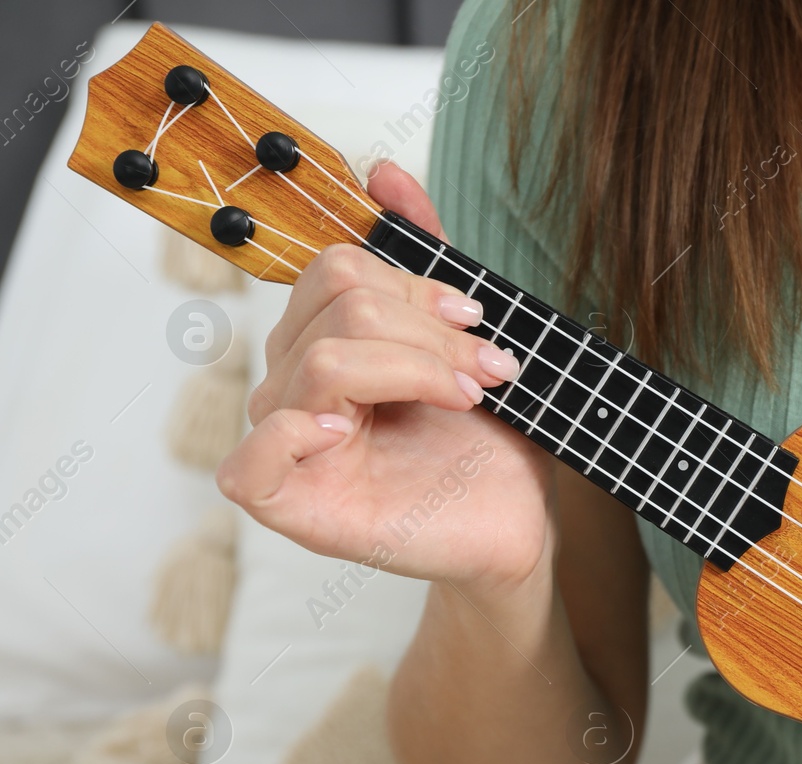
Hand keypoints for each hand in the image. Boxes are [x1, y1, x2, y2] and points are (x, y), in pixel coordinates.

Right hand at [218, 162, 553, 597]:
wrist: (518, 522)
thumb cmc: (488, 440)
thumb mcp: (465, 338)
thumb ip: (424, 258)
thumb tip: (383, 172)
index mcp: (326, 339)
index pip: (336, 269)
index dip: (412, 283)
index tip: (478, 317)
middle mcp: (294, 384)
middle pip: (336, 308)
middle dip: (428, 333)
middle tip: (490, 368)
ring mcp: (285, 442)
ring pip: (323, 362)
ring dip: (414, 372)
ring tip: (467, 398)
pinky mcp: (287, 504)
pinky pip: (250, 458)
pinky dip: (298, 432)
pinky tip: (351, 431)